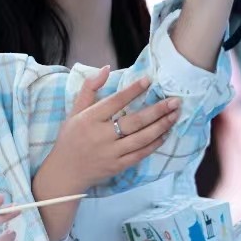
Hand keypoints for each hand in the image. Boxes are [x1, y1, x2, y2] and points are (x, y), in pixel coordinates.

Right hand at [42, 70, 180, 192]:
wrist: (65, 172)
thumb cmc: (70, 138)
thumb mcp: (75, 111)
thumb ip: (90, 88)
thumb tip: (106, 68)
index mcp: (89, 119)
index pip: (115, 101)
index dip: (133, 90)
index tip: (149, 80)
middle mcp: (101, 136)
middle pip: (134, 121)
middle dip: (157, 110)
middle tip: (175, 101)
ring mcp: (110, 153)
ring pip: (141, 138)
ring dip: (161, 126)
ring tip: (175, 115)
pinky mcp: (117, 166)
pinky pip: (140, 154)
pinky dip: (154, 144)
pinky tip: (165, 134)